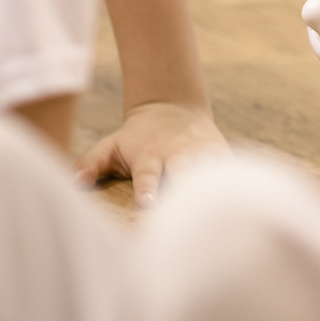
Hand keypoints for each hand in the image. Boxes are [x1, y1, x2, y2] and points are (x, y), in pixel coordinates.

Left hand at [77, 99, 225, 206]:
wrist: (173, 108)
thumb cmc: (136, 138)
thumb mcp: (112, 146)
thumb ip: (92, 163)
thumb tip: (75, 181)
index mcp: (150, 156)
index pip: (147, 175)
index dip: (147, 189)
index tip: (145, 204)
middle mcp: (178, 155)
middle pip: (184, 172)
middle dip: (186, 189)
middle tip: (187, 211)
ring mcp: (201, 154)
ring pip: (210, 171)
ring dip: (213, 188)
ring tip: (219, 212)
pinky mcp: (220, 154)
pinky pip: (231, 170)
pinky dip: (237, 183)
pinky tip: (244, 202)